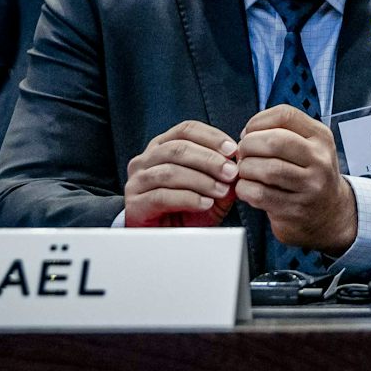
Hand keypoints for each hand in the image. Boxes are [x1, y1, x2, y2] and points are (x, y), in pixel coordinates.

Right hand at [123, 121, 237, 227]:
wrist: (167, 240)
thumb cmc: (188, 210)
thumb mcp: (211, 188)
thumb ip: (222, 174)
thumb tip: (236, 161)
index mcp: (162, 146)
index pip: (186, 130)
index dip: (211, 136)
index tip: (233, 149)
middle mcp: (145, 160)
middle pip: (178, 148)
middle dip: (209, 159)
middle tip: (231, 172)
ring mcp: (137, 181)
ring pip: (170, 171)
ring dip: (201, 180)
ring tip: (221, 190)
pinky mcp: (134, 204)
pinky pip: (162, 196)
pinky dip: (188, 198)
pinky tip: (205, 203)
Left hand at [235, 104, 358, 255]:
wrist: (329, 213)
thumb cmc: (311, 176)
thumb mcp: (309, 146)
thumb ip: (282, 133)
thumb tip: (246, 133)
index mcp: (320, 137)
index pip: (285, 115)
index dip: (258, 121)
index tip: (249, 132)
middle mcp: (319, 159)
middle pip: (274, 141)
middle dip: (248, 145)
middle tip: (243, 153)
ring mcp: (310, 186)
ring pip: (266, 168)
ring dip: (245, 169)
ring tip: (245, 171)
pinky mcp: (296, 209)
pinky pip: (260, 194)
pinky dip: (245, 189)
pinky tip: (248, 188)